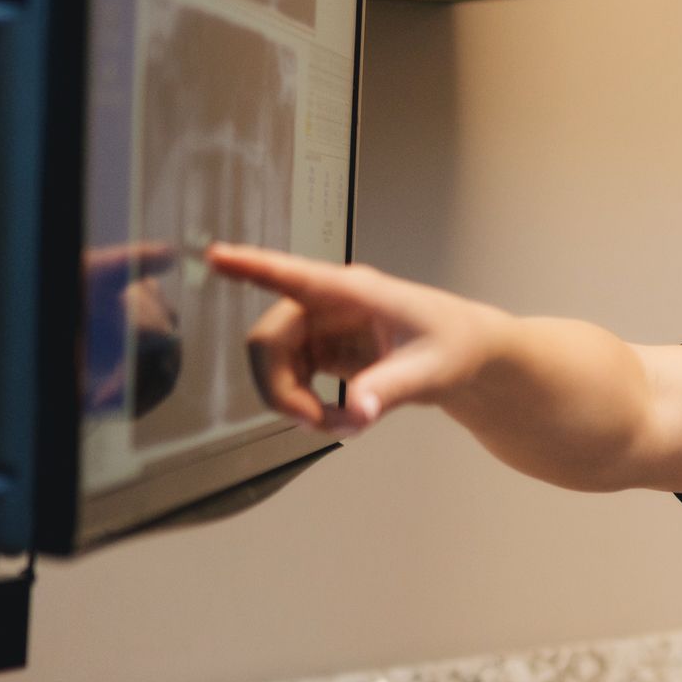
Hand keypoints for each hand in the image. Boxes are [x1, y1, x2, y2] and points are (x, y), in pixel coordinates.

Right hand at [205, 243, 509, 435]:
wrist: (465, 354)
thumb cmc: (454, 346)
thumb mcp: (429, 371)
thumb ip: (390, 389)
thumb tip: (357, 412)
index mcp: (353, 291)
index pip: (294, 275)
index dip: (252, 266)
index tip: (215, 255)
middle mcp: (326, 303)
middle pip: (268, 342)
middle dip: (281, 390)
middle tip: (317, 424)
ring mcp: (319, 327)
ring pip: (274, 366)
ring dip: (296, 404)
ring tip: (346, 425)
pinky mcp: (320, 350)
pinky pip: (291, 380)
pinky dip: (307, 408)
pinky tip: (343, 419)